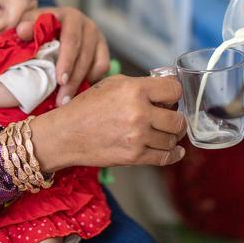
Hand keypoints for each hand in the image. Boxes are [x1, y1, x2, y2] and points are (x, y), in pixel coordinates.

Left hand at [22, 7, 109, 105]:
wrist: (51, 28)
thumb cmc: (38, 28)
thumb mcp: (28, 23)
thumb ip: (25, 26)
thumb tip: (23, 31)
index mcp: (68, 16)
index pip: (71, 38)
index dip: (67, 60)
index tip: (60, 80)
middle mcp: (86, 24)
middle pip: (84, 54)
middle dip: (73, 78)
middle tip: (62, 99)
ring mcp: (97, 37)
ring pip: (94, 63)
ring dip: (79, 83)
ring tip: (65, 101)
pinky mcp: (103, 49)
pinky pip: (102, 67)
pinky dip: (91, 79)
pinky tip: (76, 90)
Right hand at [28, 75, 186, 171]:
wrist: (65, 134)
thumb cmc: (86, 107)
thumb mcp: (112, 84)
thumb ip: (140, 85)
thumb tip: (164, 93)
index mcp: (135, 90)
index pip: (174, 90)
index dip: (175, 95)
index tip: (171, 99)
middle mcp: (139, 113)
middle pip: (178, 119)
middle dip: (176, 118)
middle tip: (170, 119)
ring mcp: (137, 137)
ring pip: (172, 139)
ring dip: (171, 136)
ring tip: (164, 133)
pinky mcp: (134, 157)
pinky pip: (164, 157)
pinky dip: (173, 154)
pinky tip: (175, 150)